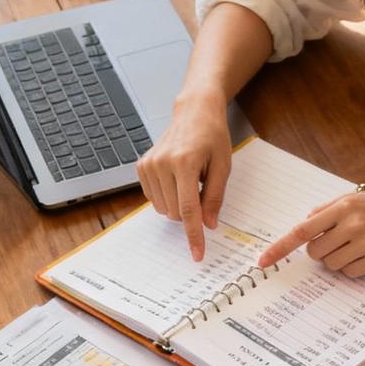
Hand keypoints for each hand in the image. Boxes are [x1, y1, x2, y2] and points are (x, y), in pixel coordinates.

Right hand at [136, 90, 231, 260]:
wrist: (194, 112)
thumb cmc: (213, 137)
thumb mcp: (223, 166)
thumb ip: (215, 197)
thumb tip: (209, 225)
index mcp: (185, 163)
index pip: (188, 209)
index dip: (194, 235)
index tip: (197, 253)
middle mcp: (161, 164)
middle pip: (176, 213)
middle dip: (191, 212)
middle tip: (203, 188)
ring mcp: (148, 165)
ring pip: (164, 209)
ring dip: (180, 203)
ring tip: (190, 179)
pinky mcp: (141, 166)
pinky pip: (155, 199)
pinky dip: (169, 196)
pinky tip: (178, 178)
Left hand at [257, 191, 364, 274]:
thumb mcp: (357, 198)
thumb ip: (328, 209)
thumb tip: (304, 224)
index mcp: (344, 206)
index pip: (302, 231)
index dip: (280, 248)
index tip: (263, 262)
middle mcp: (353, 225)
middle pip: (315, 252)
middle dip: (320, 250)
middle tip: (338, 241)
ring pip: (331, 265)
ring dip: (337, 259)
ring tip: (357, 245)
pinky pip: (350, 273)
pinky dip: (353, 267)